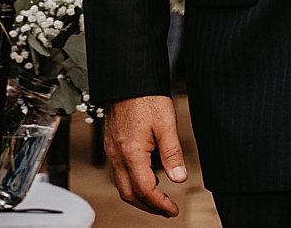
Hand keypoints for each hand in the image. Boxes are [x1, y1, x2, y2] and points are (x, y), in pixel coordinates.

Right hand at [103, 95, 186, 216]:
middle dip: (148, 206)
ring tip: (159, 198)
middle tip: (167, 210)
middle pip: (129, 194)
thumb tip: (179, 179)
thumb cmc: (146, 97)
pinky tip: (147, 177)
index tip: (173, 210)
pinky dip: (132, 183)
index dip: (159, 204)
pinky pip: (118, 173)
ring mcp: (111, 151)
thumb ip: (172, 153)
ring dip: (139, 196)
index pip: (144, 190)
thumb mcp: (166, 123)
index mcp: (131, 153)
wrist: (126, 80)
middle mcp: (116, 156)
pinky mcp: (111, 145)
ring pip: (121, 186)